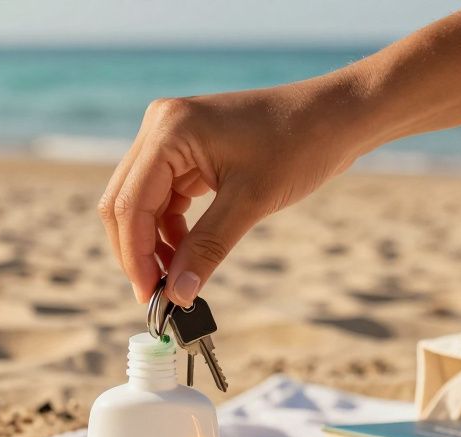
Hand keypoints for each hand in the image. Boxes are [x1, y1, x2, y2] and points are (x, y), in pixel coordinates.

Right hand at [99, 73, 375, 305]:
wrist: (336, 116)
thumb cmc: (300, 145)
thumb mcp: (250, 202)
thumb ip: (207, 248)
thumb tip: (178, 295)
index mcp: (168, 131)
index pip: (129, 204)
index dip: (134, 255)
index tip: (150, 297)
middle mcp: (160, 127)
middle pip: (124, 203)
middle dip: (137, 252)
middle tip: (158, 296)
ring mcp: (171, 136)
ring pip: (139, 203)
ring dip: (152, 243)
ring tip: (175, 281)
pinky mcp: (185, 149)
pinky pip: (163, 196)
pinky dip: (169, 228)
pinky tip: (185, 255)